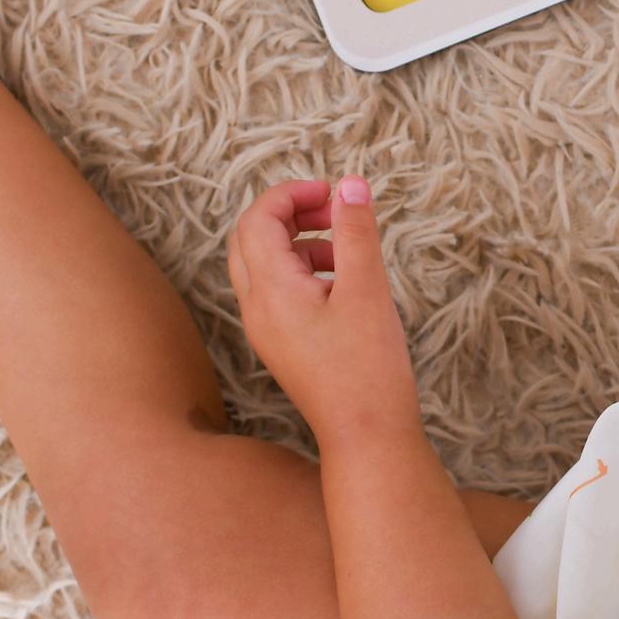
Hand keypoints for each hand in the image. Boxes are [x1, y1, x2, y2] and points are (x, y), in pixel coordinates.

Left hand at [228, 175, 420, 447]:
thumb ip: (356, 230)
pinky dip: (300, 270)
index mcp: (270, 290)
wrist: (365, 434)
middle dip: (289, 213)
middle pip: (250, 237)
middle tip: (333, 209)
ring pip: (261, 264)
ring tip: (344, 247)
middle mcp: (256, 308)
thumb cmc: (368, 364)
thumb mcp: (367, 288)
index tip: (333, 191)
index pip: (258, 219)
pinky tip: (341, 281)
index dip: (292, 194)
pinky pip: (274, 291)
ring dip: (296, 241)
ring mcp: (264, 329)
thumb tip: (350, 183)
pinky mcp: (280, 344)